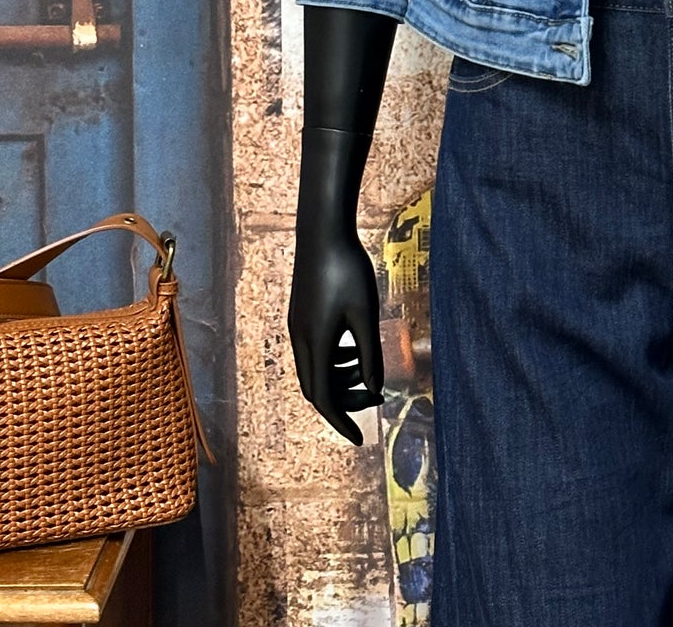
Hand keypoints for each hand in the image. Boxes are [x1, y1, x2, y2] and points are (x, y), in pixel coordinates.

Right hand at [287, 222, 384, 444]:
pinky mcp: (301, 315)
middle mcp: (301, 340)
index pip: (323, 399)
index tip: (360, 439)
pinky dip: (333, 361)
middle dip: (342, 403)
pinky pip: (314, 352)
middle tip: (371, 404)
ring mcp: (298, 328)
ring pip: (314, 370)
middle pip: (316, 389)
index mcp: (316, 344)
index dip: (341, 422)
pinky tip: (353, 351)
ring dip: (338, 381)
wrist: (322, 232)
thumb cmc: (347, 269)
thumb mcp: (366, 314)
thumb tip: (374, 390)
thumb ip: (370, 354)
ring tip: (366, 375)